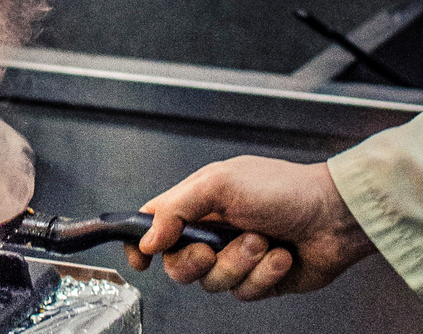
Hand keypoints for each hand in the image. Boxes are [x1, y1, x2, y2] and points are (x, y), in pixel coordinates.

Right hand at [124, 156, 375, 300]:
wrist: (335, 216)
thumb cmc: (283, 188)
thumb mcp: (219, 184)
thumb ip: (174, 209)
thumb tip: (148, 239)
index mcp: (196, 203)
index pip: (152, 224)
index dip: (141, 243)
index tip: (142, 259)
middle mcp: (212, 232)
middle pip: (177, 264)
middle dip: (195, 260)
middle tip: (211, 248)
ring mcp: (234, 257)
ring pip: (212, 283)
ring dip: (239, 263)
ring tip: (262, 241)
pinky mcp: (258, 280)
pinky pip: (243, 293)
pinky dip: (264, 274)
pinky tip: (280, 256)